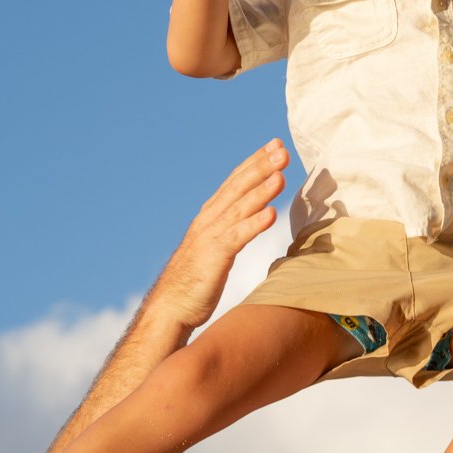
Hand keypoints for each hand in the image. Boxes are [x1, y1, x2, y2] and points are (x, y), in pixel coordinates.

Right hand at [157, 140, 287, 332]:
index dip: (255, 162)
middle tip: (282, 150)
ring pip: (239, 207)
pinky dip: (254, 224)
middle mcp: (209, 220)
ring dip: (261, 190)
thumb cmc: (195, 280)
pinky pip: (236, 237)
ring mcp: (210, 237)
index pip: (235, 181)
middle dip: (261, 166)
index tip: (275, 145)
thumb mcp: (215, 246)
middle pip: (238, 187)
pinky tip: (272, 214)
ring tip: (281, 175)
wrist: (170, 307)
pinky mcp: (213, 257)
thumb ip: (231, 228)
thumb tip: (254, 216)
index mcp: (210, 216)